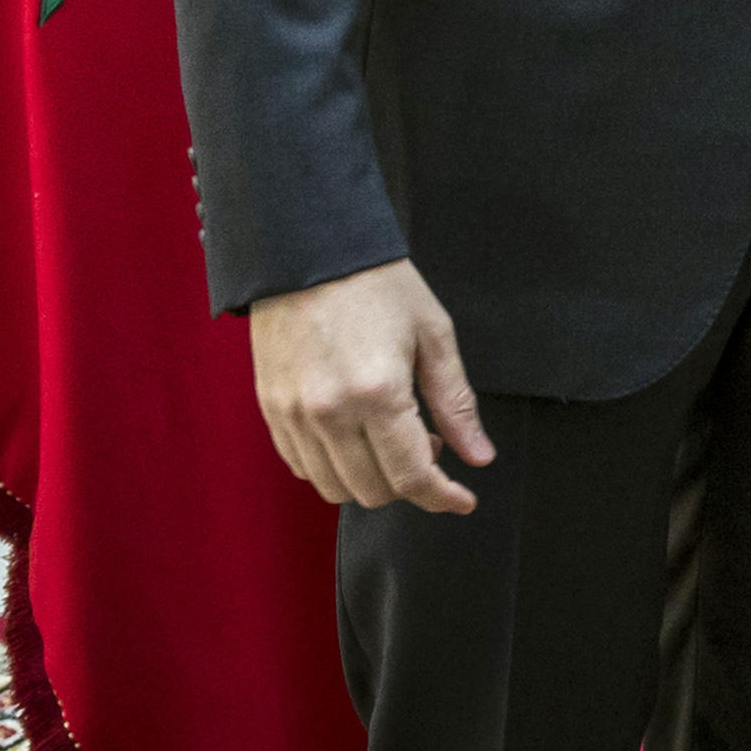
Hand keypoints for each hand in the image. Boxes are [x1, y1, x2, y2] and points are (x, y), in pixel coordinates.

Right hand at [249, 257, 490, 514]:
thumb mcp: (433, 335)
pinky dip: (334, 466)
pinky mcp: (272, 410)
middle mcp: (330, 413)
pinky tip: (355, 434)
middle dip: (410, 482)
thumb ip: (456, 402)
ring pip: (335, 488)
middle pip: (373, 491)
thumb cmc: (378, 285)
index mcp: (378, 393)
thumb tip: (478, 457)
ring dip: (371, 479)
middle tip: (429, 442)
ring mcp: (294, 415)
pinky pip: (302, 466)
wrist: (309, 251)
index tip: (463, 499)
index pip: (412, 476)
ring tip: (391, 436)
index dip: (443, 496)